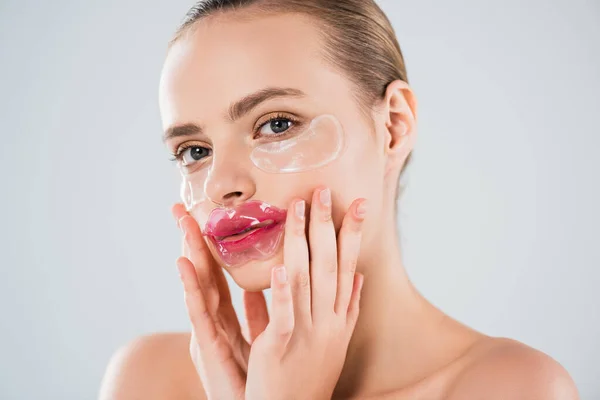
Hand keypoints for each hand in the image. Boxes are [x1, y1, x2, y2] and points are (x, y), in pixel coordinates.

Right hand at [172, 204, 270, 399]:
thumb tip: (262, 283)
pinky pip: (199, 313)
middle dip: (192, 240)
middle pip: (203, 273)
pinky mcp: (205, 347)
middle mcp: (214, 320)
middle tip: (182, 207)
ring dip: (188, 253)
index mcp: (227, 317)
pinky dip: (190, 288)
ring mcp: (206, 332)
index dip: (213, 243)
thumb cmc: (253, 379)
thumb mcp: (256, 338)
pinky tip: (183, 264)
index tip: (207, 214)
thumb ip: (255, 312)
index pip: (219, 273)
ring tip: (183, 223)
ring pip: (197, 285)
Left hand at [245, 187, 365, 399]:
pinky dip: (283, 290)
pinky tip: (280, 265)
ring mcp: (306, 333)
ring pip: (306, 280)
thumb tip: (359, 277)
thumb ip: (347, 307)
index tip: (360, 204)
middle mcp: (328, 321)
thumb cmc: (311, 376)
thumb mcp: (337, 340)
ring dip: (303, 242)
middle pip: (329, 265)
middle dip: (327, 225)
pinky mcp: (280, 348)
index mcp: (339, 318)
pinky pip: (284, 315)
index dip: (353, 235)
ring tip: (297, 209)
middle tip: (323, 190)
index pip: (349, 267)